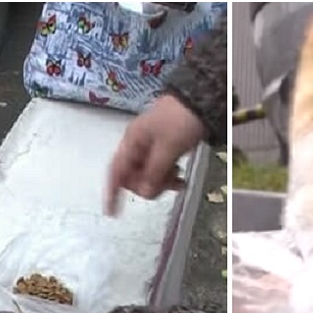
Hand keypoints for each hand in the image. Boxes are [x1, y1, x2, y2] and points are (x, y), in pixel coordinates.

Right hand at [105, 94, 205, 215]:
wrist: (200, 99)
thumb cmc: (181, 119)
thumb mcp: (168, 148)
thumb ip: (155, 172)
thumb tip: (145, 193)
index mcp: (132, 142)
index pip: (115, 171)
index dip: (112, 192)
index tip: (112, 212)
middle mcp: (137, 145)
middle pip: (132, 176)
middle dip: (147, 185)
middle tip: (166, 186)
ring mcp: (150, 146)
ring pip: (147, 174)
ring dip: (160, 181)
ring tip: (178, 181)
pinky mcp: (163, 147)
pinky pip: (159, 168)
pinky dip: (168, 175)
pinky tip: (180, 177)